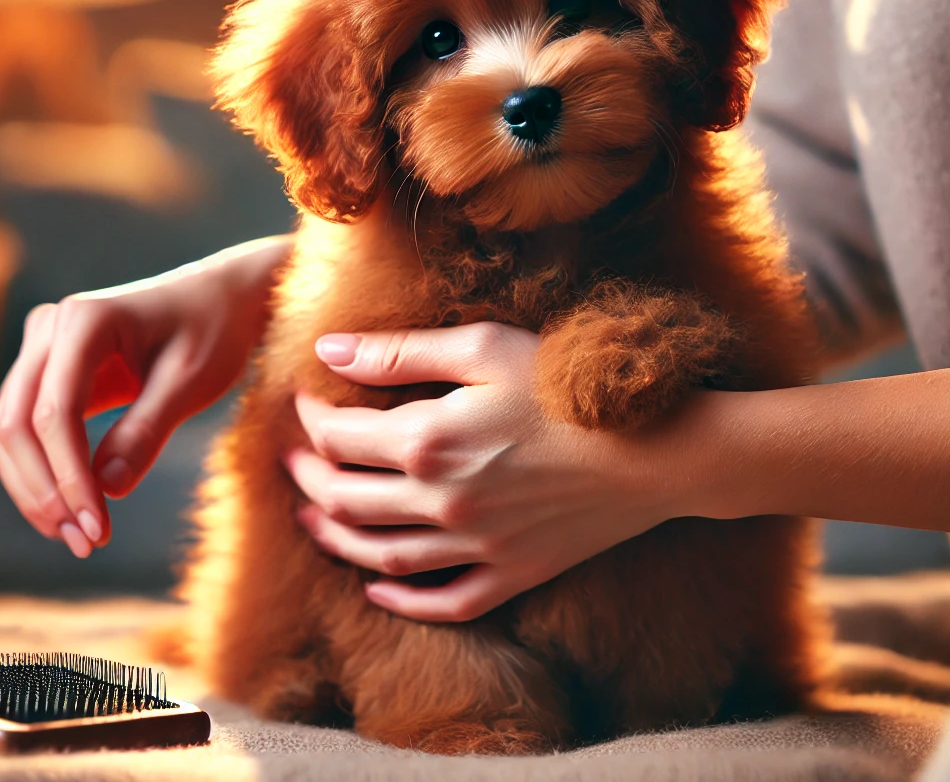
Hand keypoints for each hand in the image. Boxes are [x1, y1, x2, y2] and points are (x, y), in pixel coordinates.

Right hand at [0, 236, 289, 557]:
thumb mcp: (192, 381)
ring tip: (79, 537)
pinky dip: (40, 474)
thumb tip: (106, 489)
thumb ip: (147, 431)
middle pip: (15, 424)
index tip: (99, 529)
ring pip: (8, 432)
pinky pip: (24, 430)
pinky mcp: (47, 374)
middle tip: (86, 544)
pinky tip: (73, 512)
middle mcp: (49, 329)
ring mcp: (41, 349)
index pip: (54, 412)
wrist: (220, 298)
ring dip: (34, 490)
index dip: (69, 477)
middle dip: (44, 492)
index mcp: (85, 320)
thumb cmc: (214, 330)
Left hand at [287, 323, 683, 621]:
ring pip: (380, 556)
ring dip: (336, 538)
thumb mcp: (483, 348)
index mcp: (428, 442)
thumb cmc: (569, 385)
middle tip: (294, 462)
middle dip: (309, 479)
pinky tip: (377, 586)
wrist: (654, 448)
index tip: (305, 401)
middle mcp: (441, 503)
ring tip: (313, 519)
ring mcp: (476, 547)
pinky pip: (443, 600)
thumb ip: (399, 353)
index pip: (338, 438)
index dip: (311, 419)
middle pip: (345, 500)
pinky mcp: (512, 574)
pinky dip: (401, 600)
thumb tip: (327, 352)